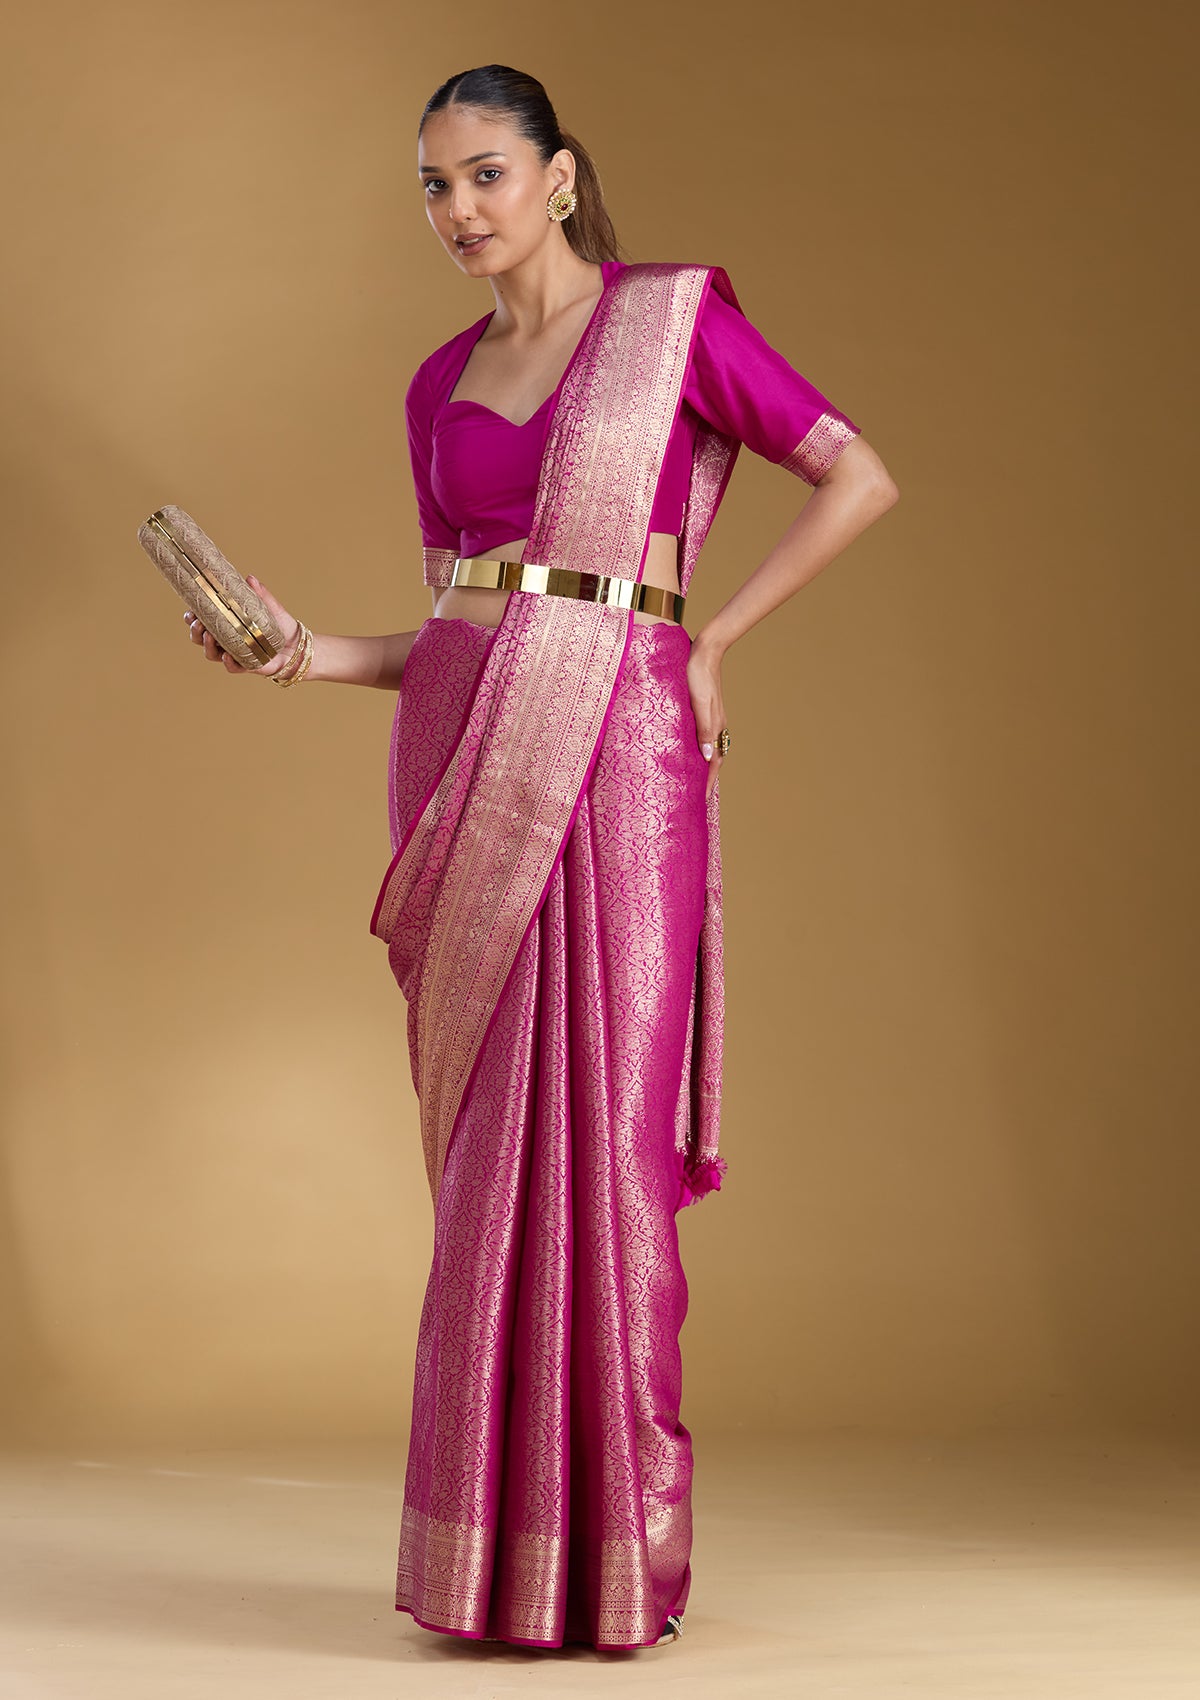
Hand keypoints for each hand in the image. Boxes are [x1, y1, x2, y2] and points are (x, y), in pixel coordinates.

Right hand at [182, 574, 301, 677]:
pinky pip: (233, 668)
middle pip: (200, 639)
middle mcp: (226, 640)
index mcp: (227, 624)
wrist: (298, 646)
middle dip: (195, 631)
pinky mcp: (246, 666)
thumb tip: (250, 578)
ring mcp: (235, 654)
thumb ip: (260, 594)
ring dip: (207, 645)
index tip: (190, 612)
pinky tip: (227, 656)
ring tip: (208, 635)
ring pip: (212, 654)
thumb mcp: (270, 607)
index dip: (192, 618)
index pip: (202, 621)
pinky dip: (228, 663)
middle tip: (197, 622)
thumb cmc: (280, 625)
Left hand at [686, 637, 727, 800]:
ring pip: (708, 748)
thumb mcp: (699, 704)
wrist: (704, 652)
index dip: (708, 782)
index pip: (714, 762)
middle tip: (698, 796)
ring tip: (693, 780)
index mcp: (715, 727)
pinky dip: (698, 749)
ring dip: (702, 765)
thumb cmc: (698, 676)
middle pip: (713, 759)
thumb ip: (703, 730)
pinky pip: (702, 736)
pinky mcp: (703, 711)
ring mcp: (710, 719)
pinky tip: (689, 750)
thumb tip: (707, 757)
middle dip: (707, 779)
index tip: (703, 800)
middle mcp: (715, 726)